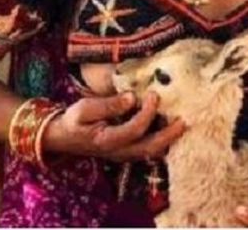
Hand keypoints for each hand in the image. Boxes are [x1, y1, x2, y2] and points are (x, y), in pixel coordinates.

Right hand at [43, 91, 185, 161]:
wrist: (64, 137)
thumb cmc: (73, 120)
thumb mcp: (84, 108)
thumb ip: (108, 104)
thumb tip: (132, 98)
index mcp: (106, 140)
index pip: (135, 129)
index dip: (147, 112)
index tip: (153, 94)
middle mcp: (118, 152)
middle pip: (150, 148)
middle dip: (169, 135)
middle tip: (183, 119)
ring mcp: (124, 155)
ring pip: (151, 152)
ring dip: (168, 139)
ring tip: (181, 123)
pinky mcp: (127, 152)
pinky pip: (148, 149)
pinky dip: (162, 140)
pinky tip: (169, 126)